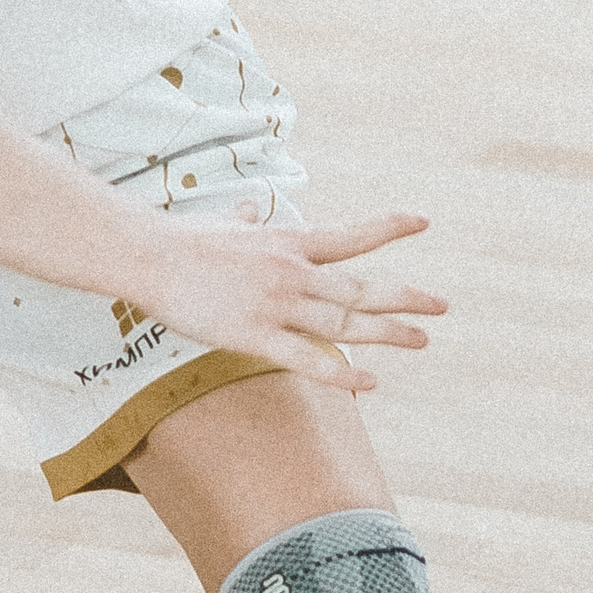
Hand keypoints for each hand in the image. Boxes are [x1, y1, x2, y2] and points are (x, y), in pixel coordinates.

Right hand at [129, 212, 443, 392]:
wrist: (150, 255)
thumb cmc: (184, 239)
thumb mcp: (226, 223)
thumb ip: (246, 220)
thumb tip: (251, 209)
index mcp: (289, 242)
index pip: (350, 235)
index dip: (388, 229)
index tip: (422, 221)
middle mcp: (293, 271)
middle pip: (361, 287)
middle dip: (404, 297)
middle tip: (441, 305)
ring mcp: (277, 304)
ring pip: (345, 321)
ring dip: (387, 333)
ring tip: (422, 340)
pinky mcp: (255, 335)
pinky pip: (307, 359)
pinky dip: (342, 372)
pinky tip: (370, 383)